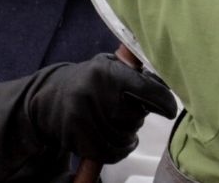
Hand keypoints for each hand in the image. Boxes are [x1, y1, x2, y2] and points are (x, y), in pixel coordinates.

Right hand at [0, 54, 177, 182]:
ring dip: (129, 137)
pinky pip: (109, 152)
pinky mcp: (75, 137)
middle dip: (137, 118)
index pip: (141, 87)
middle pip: (134, 117)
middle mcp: (93, 93)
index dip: (160, 100)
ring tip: (122, 127)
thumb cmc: (87, 81)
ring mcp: (82, 116)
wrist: (47, 98)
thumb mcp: (106, 66)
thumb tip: (163, 85)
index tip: (170, 109)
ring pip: (123, 138)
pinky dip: (118, 150)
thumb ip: (131, 72)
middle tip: (128, 111)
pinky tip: (117, 141)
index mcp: (105, 72)